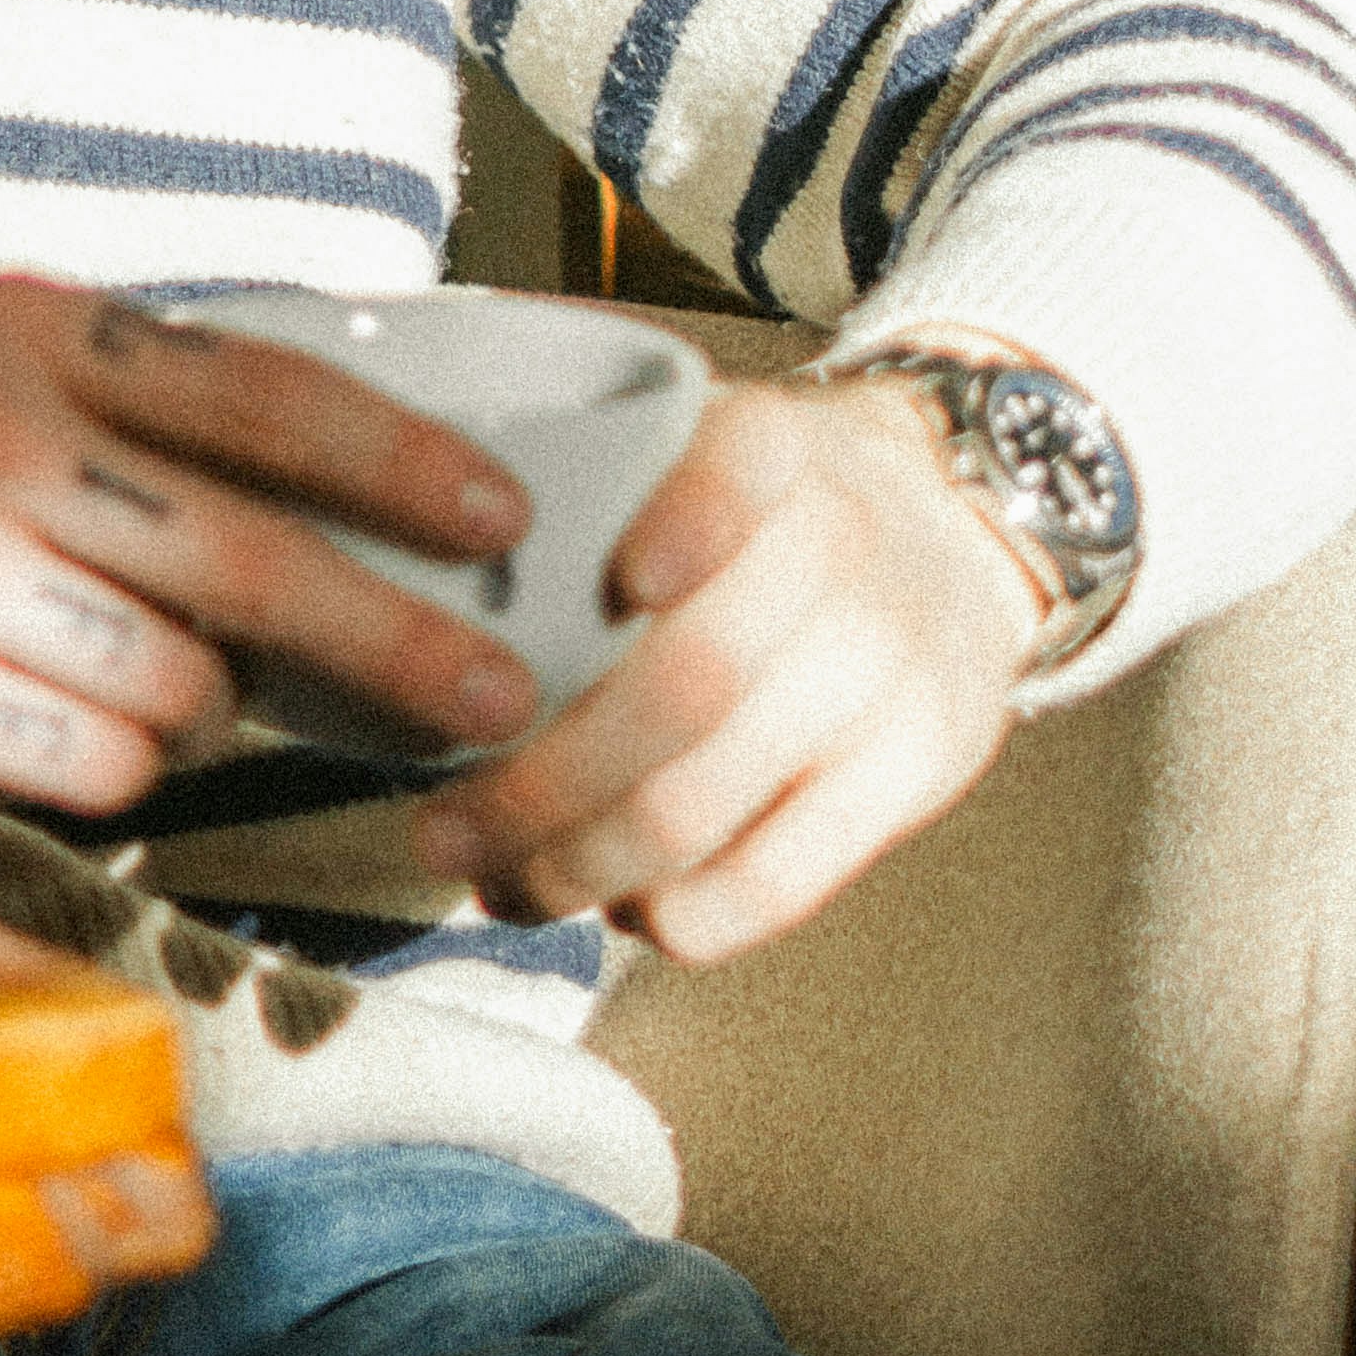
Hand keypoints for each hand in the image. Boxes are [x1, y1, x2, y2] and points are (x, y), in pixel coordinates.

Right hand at [0, 273, 539, 804]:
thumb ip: (121, 396)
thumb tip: (330, 482)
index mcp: (31, 334)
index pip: (270, 399)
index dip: (406, 464)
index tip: (503, 517)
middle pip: (258, 568)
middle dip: (402, 642)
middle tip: (493, 692)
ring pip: (173, 695)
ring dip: (194, 710)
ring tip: (136, 674)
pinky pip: (80, 765)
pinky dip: (98, 760)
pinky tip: (37, 714)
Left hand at [408, 373, 1046, 967]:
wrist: (951, 529)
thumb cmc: (762, 507)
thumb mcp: (699, 441)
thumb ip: (590, 488)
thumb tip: (405, 589)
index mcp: (772, 445)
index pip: (735, 474)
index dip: (683, 527)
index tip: (618, 584)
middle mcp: (844, 548)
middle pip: (683, 687)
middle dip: (537, 784)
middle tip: (442, 835)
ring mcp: (891, 665)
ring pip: (711, 800)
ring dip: (582, 867)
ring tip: (505, 884)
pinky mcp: (923, 764)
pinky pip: (785, 875)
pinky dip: (684, 914)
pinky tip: (618, 910)